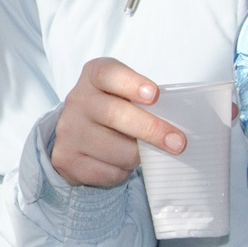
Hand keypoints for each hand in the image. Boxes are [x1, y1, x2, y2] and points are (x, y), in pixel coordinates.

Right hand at [48, 58, 181, 188]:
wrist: (75, 136)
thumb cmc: (114, 110)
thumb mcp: (124, 94)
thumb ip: (146, 101)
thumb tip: (179, 126)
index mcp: (93, 77)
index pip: (108, 74)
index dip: (132, 83)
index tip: (155, 95)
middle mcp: (78, 101)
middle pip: (115, 114)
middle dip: (151, 129)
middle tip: (178, 142)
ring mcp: (69, 131)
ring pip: (117, 150)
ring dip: (139, 156)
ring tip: (142, 152)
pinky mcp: (68, 159)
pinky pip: (108, 172)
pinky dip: (123, 171)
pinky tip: (121, 163)